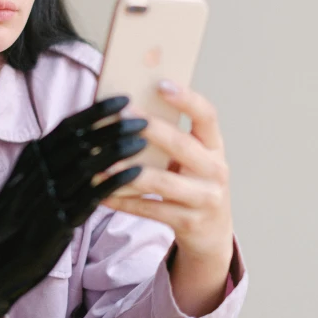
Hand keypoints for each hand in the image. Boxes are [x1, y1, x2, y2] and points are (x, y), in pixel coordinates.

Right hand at [0, 96, 147, 317]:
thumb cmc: (16, 216)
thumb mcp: (29, 180)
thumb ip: (53, 161)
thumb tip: (86, 141)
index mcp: (33, 156)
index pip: (68, 126)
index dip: (97, 111)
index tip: (123, 99)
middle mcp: (39, 171)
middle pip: (81, 141)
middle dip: (114, 127)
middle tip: (143, 118)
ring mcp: (47, 195)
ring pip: (88, 165)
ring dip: (118, 150)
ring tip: (143, 142)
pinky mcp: (57, 221)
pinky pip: (91, 196)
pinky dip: (116, 182)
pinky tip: (136, 173)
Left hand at [103, 80, 233, 263]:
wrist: (212, 234)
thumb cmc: (193, 185)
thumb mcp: (193, 160)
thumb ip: (171, 137)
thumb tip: (128, 108)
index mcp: (214, 147)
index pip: (207, 116)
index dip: (187, 98)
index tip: (160, 83)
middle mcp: (215, 170)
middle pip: (182, 145)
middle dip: (150, 130)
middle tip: (120, 116)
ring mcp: (205, 199)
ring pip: (162, 182)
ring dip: (129, 172)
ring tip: (102, 162)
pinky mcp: (188, 222)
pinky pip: (150, 209)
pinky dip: (124, 201)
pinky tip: (102, 193)